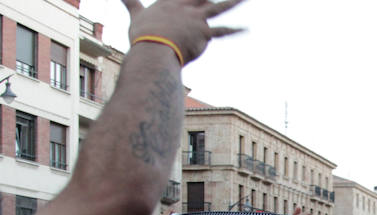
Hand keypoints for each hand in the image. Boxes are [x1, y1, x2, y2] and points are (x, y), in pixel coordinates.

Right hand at [124, 0, 245, 65]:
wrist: (153, 49)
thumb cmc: (143, 36)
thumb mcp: (135, 14)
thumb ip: (129, 1)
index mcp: (170, 2)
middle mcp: (185, 7)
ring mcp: (196, 19)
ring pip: (219, 7)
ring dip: (234, 1)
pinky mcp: (203, 33)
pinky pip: (223, 31)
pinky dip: (236, 30)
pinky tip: (247, 29)